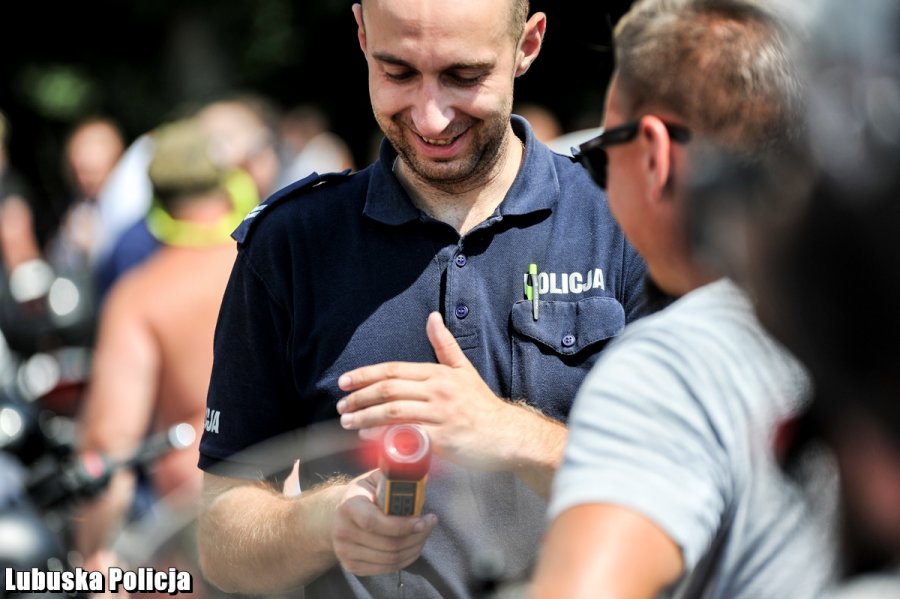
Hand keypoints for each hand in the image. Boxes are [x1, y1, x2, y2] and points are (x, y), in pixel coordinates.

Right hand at [332, 469, 437, 575]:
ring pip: (390, 559)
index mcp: (348, 506)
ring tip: (424, 534)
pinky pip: (387, 569)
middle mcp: (342, 531)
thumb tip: (418, 485)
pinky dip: (406, 559)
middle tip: (430, 524)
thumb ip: (394, 481)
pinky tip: (413, 546)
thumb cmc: (364, 494)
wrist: (337, 514)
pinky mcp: (352, 567)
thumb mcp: (375, 479)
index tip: (423, 520)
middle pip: (387, 544)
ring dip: (414, 548)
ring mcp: (345, 552)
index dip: (401, 525)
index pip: (373, 522)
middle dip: (416, 536)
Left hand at [337, 311, 516, 470]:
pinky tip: (368, 439)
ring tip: (348, 422)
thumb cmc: (481, 404)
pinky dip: (385, 436)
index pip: (393, 370)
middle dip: (360, 397)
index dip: (365, 374)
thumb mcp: (464, 369)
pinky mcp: (442, 439)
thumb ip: (445, 345)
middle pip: (389, 390)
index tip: (344, 382)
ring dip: (365, 417)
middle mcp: (437, 391)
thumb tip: (432, 317)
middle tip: (341, 405)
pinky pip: (408, 436)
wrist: (505, 433)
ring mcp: (440, 415)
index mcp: (438, 374)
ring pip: (393, 412)